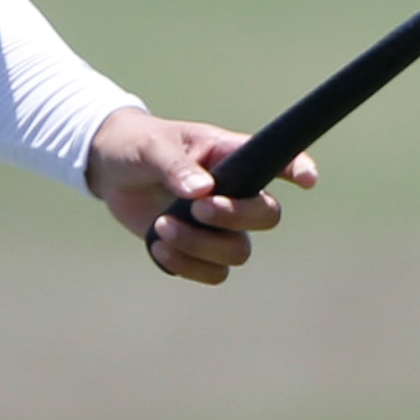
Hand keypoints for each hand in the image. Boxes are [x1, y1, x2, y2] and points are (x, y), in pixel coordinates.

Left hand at [84, 107, 317, 283]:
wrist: (111, 170)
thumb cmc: (139, 146)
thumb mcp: (153, 148)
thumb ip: (176, 166)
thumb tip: (201, 190)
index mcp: (231, 156)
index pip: (277, 160)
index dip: (299, 169)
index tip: (308, 180)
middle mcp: (234, 192)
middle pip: (267, 215)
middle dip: (236, 217)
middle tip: (198, 208)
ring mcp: (219, 225)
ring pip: (238, 252)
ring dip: (201, 245)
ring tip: (163, 226)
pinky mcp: (198, 249)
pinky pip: (213, 273)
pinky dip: (187, 266)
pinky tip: (158, 246)